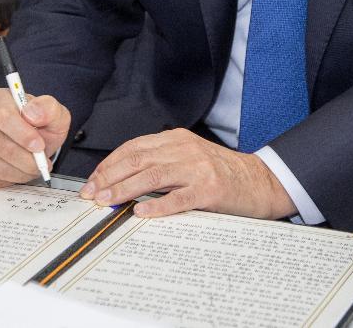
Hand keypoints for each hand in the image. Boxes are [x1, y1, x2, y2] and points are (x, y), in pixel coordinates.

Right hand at [0, 88, 70, 186]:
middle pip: (0, 145)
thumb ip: (49, 109)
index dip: (23, 135)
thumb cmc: (38, 124)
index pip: (4, 117)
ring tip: (32, 168)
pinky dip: (8, 179)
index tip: (39, 146)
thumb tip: (34, 114)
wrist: (25, 137)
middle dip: (26, 160)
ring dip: (20, 172)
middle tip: (42, 164)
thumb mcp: (52, 112)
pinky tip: (16, 170)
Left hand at [79, 128, 296, 219]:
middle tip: (92, 193)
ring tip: (107, 201)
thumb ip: (161, 162)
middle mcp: (185, 149)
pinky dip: (157, 206)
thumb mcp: (189, 157)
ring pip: (152, 177)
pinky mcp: (210, 190)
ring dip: (125, 190)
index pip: (134, 148)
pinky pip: (178, 199)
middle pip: (138, 160)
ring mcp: (198, 169)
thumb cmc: (222, 172)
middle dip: (110, 177)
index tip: (93, 180)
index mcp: (177, 139)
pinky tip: (141, 213)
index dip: (109, 164)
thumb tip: (122, 180)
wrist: (260, 181)